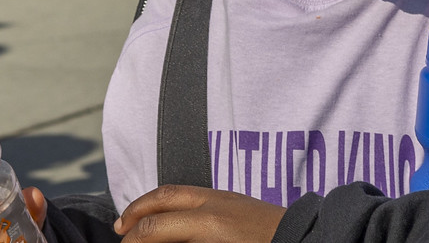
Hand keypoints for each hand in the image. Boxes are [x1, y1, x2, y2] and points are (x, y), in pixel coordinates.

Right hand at [113, 186, 282, 242]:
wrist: (309, 239)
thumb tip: (162, 240)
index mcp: (209, 224)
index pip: (156, 228)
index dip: (134, 239)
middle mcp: (213, 203)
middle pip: (161, 199)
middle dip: (135, 212)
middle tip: (120, 229)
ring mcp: (224, 196)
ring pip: (176, 190)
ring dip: (151, 203)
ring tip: (137, 218)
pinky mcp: (233, 197)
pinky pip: (192, 192)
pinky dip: (171, 200)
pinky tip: (169, 214)